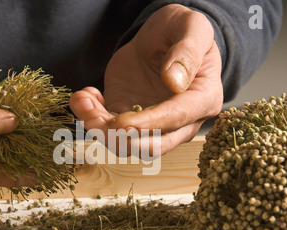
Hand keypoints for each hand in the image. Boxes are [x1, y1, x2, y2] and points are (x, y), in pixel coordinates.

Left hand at [70, 4, 222, 156]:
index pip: (176, 119)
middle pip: (151, 146)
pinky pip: (109, 130)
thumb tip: (175, 83)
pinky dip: (91, 118)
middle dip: (119, 137)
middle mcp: (181, 122)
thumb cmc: (181, 31)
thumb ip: (187, 52)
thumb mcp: (191, 27)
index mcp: (202, 99)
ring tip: (84, 99)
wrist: (162, 37)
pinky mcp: (129, 118)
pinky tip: (84, 97)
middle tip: (93, 116)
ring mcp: (152, 124)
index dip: (148, 124)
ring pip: (125, 144)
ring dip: (99, 129)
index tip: (122, 122)